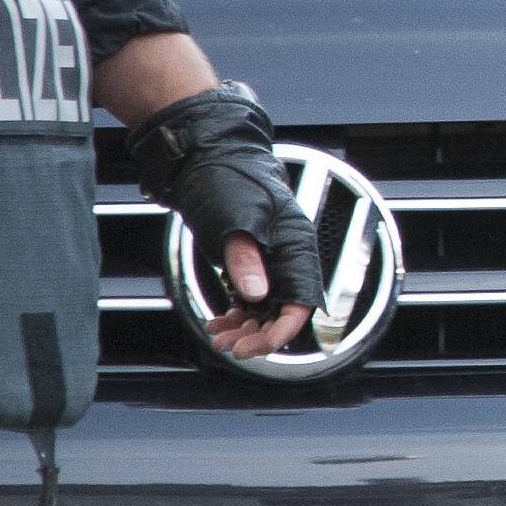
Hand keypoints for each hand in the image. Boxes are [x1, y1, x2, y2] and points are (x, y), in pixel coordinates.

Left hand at [129, 82, 318, 358]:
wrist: (203, 157)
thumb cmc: (225, 180)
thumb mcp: (233, 221)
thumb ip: (246, 260)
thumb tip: (256, 297)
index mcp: (294, 242)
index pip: (302, 297)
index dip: (283, 327)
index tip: (259, 345)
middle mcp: (284, 254)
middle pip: (284, 309)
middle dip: (259, 334)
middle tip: (232, 349)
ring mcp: (265, 258)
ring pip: (264, 308)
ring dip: (243, 328)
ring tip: (218, 339)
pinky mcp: (245, 259)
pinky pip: (247, 298)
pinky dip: (233, 315)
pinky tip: (216, 324)